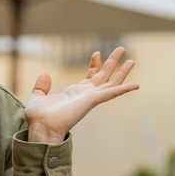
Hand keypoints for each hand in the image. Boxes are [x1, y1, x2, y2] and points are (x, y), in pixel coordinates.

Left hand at [24, 47, 138, 143]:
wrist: (40, 127)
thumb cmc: (38, 117)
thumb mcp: (37, 97)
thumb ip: (41, 87)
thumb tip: (45, 75)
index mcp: (75, 93)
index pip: (89, 77)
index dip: (94, 65)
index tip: (96, 53)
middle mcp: (85, 95)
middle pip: (104, 76)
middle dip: (112, 62)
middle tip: (121, 48)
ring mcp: (90, 97)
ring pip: (111, 82)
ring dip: (122, 71)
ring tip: (132, 59)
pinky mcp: (92, 100)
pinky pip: (112, 93)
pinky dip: (124, 89)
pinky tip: (137, 85)